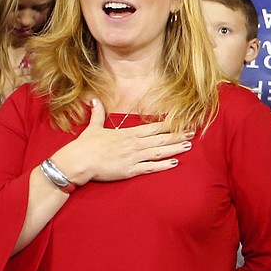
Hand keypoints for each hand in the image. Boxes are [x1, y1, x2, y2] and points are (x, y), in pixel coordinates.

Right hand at [52, 101, 191, 183]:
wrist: (77, 162)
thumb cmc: (85, 145)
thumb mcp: (93, 127)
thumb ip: (98, 113)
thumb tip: (94, 99)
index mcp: (128, 133)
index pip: (153, 127)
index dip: (169, 124)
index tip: (181, 121)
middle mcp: (134, 144)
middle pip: (160, 138)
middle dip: (177, 135)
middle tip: (193, 132)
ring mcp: (133, 157)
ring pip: (159, 152)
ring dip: (175, 148)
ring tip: (189, 145)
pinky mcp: (130, 170)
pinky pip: (150, 167)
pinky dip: (163, 165)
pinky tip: (175, 163)